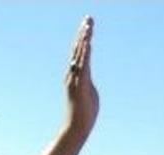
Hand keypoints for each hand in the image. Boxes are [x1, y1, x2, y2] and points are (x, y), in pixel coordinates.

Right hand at [65, 16, 98, 136]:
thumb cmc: (85, 113)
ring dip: (84, 39)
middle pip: (78, 49)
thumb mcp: (90, 93)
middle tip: (88, 19)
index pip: (80, 53)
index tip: (87, 27)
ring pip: (80, 55)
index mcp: (76, 75)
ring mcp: (75, 78)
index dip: (83, 39)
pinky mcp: (80, 84)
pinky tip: (88, 42)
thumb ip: (88, 82)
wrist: (78, 127)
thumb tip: (88, 78)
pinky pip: (83, 66)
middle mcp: (73, 74)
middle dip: (83, 33)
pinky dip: (85, 53)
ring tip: (88, 25)